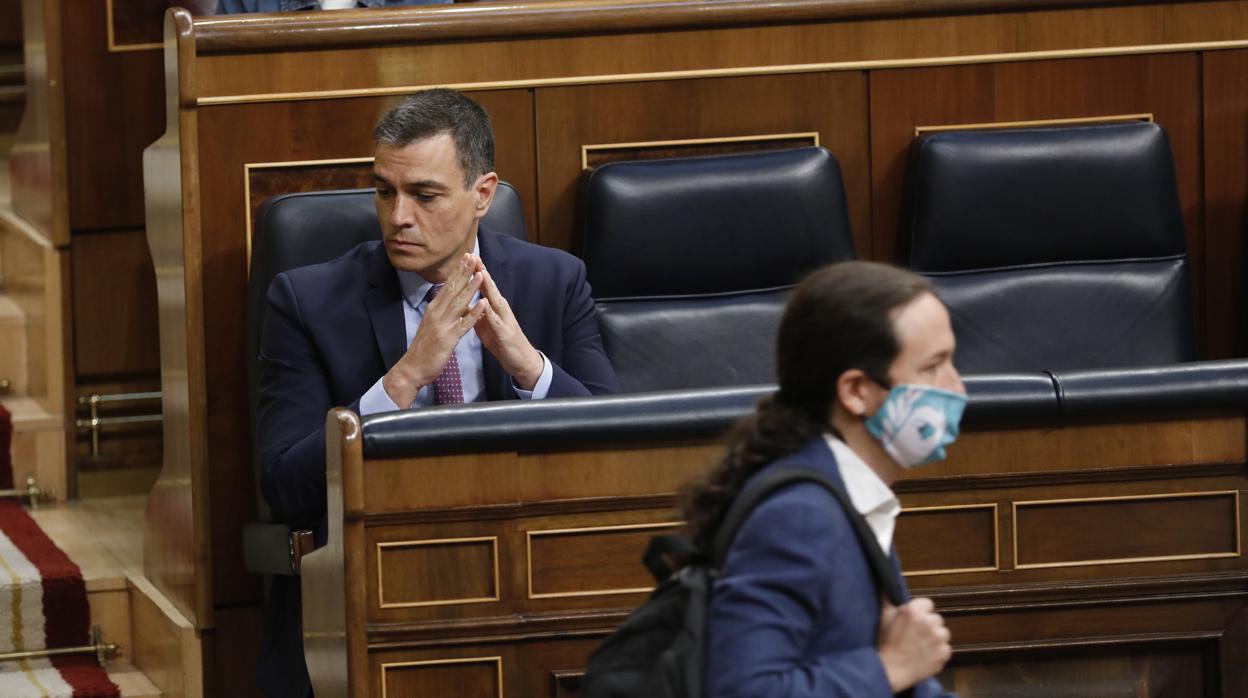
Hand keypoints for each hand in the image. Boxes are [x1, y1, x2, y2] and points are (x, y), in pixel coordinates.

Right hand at [382, 253, 485, 406]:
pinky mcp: (448, 339)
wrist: (412, 369)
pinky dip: (474, 314)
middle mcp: (436, 313)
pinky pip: (463, 324)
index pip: (447, 286)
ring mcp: (442, 325)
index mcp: (433, 309)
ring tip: (480, 274)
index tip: (466, 257)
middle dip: (464, 272)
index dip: (457, 271)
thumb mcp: (430, 325)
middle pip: (453, 289)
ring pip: (459, 303)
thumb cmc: (423, 349)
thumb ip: (439, 311)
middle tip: (473, 256)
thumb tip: (445, 298)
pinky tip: (483, 304)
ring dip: (471, 288)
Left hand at [470, 258, 543, 389]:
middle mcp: (500, 308)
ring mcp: (504, 319)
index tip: (466, 258)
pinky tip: (484, 303)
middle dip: (481, 271)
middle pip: (489, 287)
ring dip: (488, 286)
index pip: (483, 286)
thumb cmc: (501, 341)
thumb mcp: (485, 325)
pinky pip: (496, 320)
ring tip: (480, 273)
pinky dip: (489, 311)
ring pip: (494, 299)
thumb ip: (476, 313)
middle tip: (473, 256)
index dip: (475, 272)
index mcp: (494, 306)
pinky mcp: (505, 332)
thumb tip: (464, 303)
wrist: (519, 359)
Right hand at [877, 597, 951, 691]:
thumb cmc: (886, 643)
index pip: (928, 604)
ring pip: (943, 633)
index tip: (913, 621)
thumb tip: (886, 584)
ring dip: (935, 638)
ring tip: (921, 646)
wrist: (890, 670)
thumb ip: (888, 598)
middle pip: (936, 619)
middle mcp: (929, 622)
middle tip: (915, 635)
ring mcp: (938, 639)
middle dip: (928, 625)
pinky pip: (946, 649)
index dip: (920, 612)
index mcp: (914, 610)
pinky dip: (938, 652)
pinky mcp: (944, 653)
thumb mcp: (883, 617)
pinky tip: (926, 655)